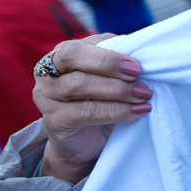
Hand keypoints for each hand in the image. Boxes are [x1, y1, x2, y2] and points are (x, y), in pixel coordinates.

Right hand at [36, 34, 151, 183]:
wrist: (85, 142)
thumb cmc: (100, 100)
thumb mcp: (108, 75)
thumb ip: (116, 59)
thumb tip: (141, 52)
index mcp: (61, 55)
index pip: (79, 47)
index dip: (107, 55)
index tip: (136, 65)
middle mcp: (47, 74)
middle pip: (73, 59)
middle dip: (109, 65)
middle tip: (139, 76)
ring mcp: (46, 98)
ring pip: (79, 85)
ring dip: (117, 89)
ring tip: (143, 95)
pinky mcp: (54, 121)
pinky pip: (85, 113)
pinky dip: (115, 111)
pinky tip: (136, 112)